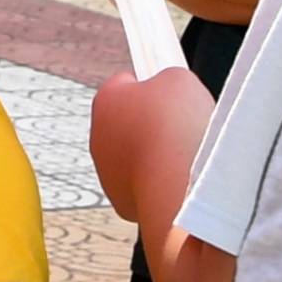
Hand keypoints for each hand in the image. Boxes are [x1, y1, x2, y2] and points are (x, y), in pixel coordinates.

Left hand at [90, 67, 213, 234]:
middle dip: (150, 125)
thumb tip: (167, 96)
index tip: (169, 96)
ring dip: (155, 156)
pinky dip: (158, 184)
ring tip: (183, 156)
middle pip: (127, 124)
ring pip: (133, 158)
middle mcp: (98, 137)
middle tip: (179, 128)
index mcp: (106, 99)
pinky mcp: (122, 202)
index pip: (124, 84)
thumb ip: (168, 81)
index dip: (150, 88)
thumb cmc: (176, 125)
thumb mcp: (179, 80)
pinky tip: (177, 181)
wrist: (176, 180)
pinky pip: (143, 187)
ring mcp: (106, 173)